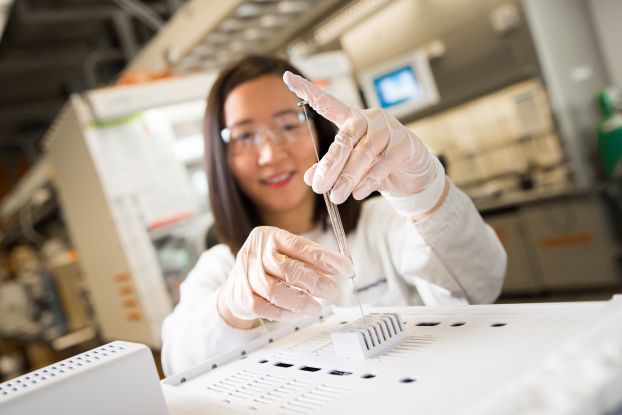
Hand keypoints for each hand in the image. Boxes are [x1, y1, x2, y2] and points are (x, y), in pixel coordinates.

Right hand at [218, 226, 350, 327]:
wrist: (237, 282)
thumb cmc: (270, 265)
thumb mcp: (288, 252)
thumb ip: (311, 259)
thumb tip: (342, 267)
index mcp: (270, 236)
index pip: (300, 246)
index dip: (325, 258)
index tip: (346, 268)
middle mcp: (256, 252)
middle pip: (287, 269)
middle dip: (314, 282)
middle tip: (332, 290)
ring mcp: (246, 275)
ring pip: (275, 291)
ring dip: (300, 302)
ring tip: (316, 307)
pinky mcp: (242, 296)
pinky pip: (265, 308)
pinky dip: (284, 313)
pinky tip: (297, 314)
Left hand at [283, 71, 446, 217]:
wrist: (413, 176)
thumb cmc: (377, 166)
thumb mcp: (350, 168)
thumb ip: (330, 170)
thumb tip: (308, 178)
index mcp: (351, 119)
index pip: (327, 103)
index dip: (308, 90)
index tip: (287, 77)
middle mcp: (369, 118)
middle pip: (344, 139)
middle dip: (329, 166)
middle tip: (318, 188)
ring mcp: (389, 129)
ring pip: (363, 153)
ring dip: (347, 178)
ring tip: (337, 197)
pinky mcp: (404, 144)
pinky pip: (383, 163)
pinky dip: (368, 181)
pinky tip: (358, 193)